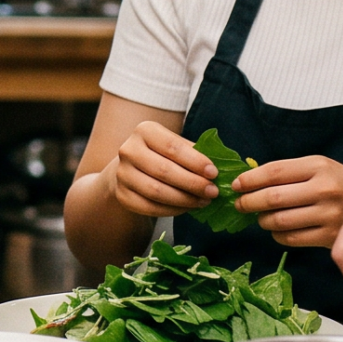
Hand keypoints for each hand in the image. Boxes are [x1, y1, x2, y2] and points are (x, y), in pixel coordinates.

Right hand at [105, 121, 220, 216]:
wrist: (132, 169)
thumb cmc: (162, 155)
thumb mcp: (176, 146)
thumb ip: (194, 153)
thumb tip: (220, 168)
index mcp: (144, 131)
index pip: (172, 146)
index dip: (195, 161)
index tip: (214, 173)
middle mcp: (129, 150)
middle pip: (164, 170)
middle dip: (193, 183)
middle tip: (213, 192)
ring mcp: (122, 174)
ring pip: (156, 191)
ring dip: (184, 199)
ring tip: (203, 201)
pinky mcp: (122, 195)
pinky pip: (149, 207)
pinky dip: (172, 210)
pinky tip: (187, 208)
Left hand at [233, 156, 342, 247]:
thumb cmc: (340, 183)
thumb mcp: (319, 167)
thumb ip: (287, 172)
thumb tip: (247, 180)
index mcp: (319, 166)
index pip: (274, 172)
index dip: (249, 180)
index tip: (236, 185)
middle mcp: (325, 189)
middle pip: (272, 198)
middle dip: (248, 202)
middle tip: (239, 204)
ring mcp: (329, 215)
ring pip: (279, 220)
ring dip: (262, 220)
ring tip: (261, 217)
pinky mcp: (330, 238)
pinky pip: (291, 239)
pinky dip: (277, 234)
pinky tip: (278, 229)